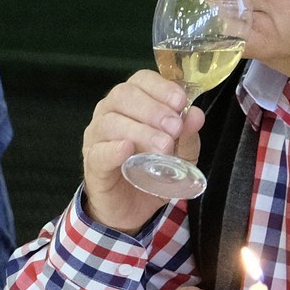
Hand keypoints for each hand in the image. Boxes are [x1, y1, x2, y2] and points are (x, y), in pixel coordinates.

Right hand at [79, 71, 205, 232]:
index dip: (161, 87)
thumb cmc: (153, 171)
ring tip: (163, 146)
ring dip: (140, 131)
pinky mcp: (92, 163)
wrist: (133, 208)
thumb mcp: (181, 155)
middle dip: (153, 109)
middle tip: (174, 127)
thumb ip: (187, 135)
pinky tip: (128, 150)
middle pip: (124, 95)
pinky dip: (113, 149)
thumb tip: (196, 115)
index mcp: (133, 102)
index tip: (181, 102)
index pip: (142, 80)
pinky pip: (99, 151)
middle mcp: (110, 112)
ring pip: (111, 122)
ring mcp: (97, 137)